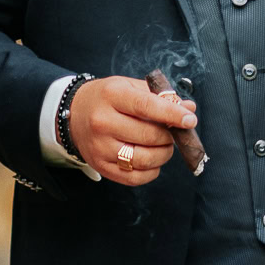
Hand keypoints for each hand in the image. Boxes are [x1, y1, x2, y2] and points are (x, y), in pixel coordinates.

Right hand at [68, 76, 198, 185]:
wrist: (73, 114)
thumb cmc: (107, 98)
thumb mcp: (129, 87)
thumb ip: (159, 96)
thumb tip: (189, 108)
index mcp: (112, 96)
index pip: (147, 106)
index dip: (172, 114)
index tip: (190, 120)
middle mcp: (103, 122)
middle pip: (148, 136)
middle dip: (169, 136)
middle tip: (173, 132)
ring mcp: (100, 147)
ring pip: (144, 159)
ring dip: (163, 154)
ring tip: (164, 146)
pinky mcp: (101, 166)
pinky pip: (135, 178)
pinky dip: (152, 171)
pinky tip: (152, 160)